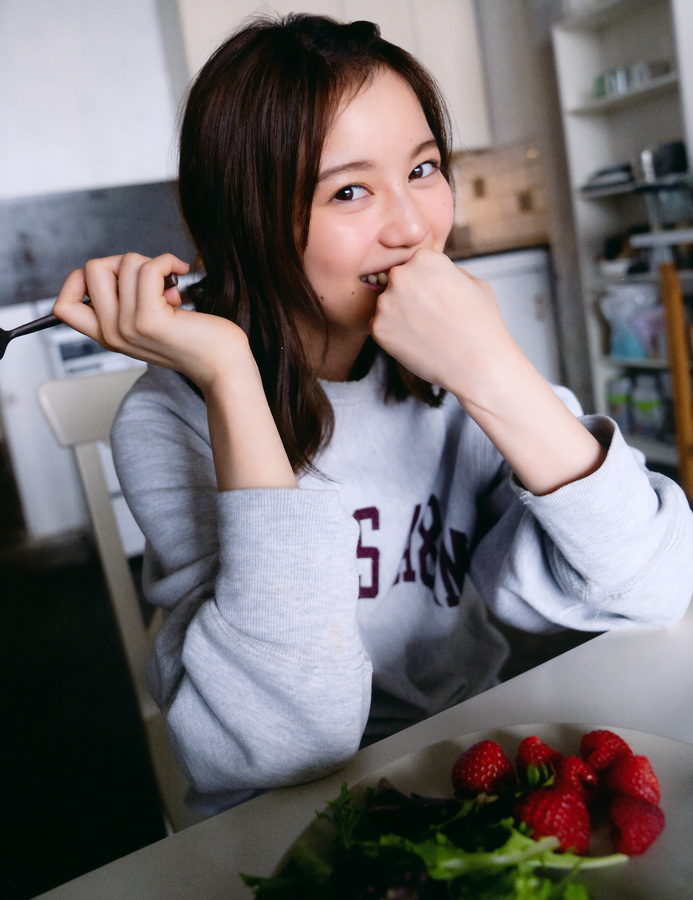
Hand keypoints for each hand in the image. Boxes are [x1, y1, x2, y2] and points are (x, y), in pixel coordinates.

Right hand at [53, 253, 254, 389]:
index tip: (113, 277)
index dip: (78, 280)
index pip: (63, 307)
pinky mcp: (150, 320)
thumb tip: (123, 263)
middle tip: (151, 279)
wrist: (223, 365)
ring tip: (170, 287)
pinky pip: (149, 268)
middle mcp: (112, 334)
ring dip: (153, 263)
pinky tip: (181, 273)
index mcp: (108, 336)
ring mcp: (128, 327)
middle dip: (124, 261)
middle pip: (91, 269)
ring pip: (125, 263)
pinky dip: (167, 261)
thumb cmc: (195, 339)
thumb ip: (129, 301)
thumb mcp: (151, 322)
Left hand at [369, 249, 518, 403]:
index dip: (427, 284)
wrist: (478, 364)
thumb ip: (447, 271)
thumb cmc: (481, 323)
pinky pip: (380, 327)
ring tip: (426, 332)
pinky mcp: (378, 328)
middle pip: (397, 282)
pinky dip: (394, 336)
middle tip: (431, 317)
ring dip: (400, 316)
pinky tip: (416, 343)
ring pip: (387, 305)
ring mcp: (386, 302)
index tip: (439, 299)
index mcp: (424, 258)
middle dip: (409, 296)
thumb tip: (430, 273)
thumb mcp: (473, 282)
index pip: (414, 264)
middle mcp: (401, 275)